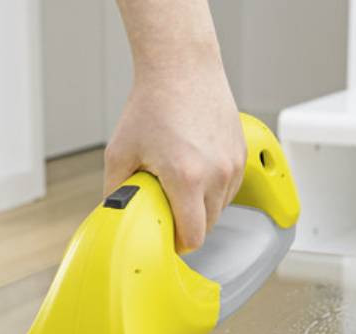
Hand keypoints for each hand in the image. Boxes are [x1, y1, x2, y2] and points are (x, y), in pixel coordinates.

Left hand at [103, 56, 244, 252]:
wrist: (182, 67)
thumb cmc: (151, 105)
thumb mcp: (119, 152)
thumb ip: (114, 191)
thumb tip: (115, 214)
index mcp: (186, 178)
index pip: (193, 237)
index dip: (179, 244)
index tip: (168, 238)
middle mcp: (216, 174)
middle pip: (208, 227)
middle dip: (188, 225)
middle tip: (168, 210)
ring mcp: (233, 164)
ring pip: (220, 209)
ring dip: (202, 208)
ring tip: (181, 186)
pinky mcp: (241, 154)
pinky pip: (229, 189)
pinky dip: (214, 190)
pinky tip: (196, 172)